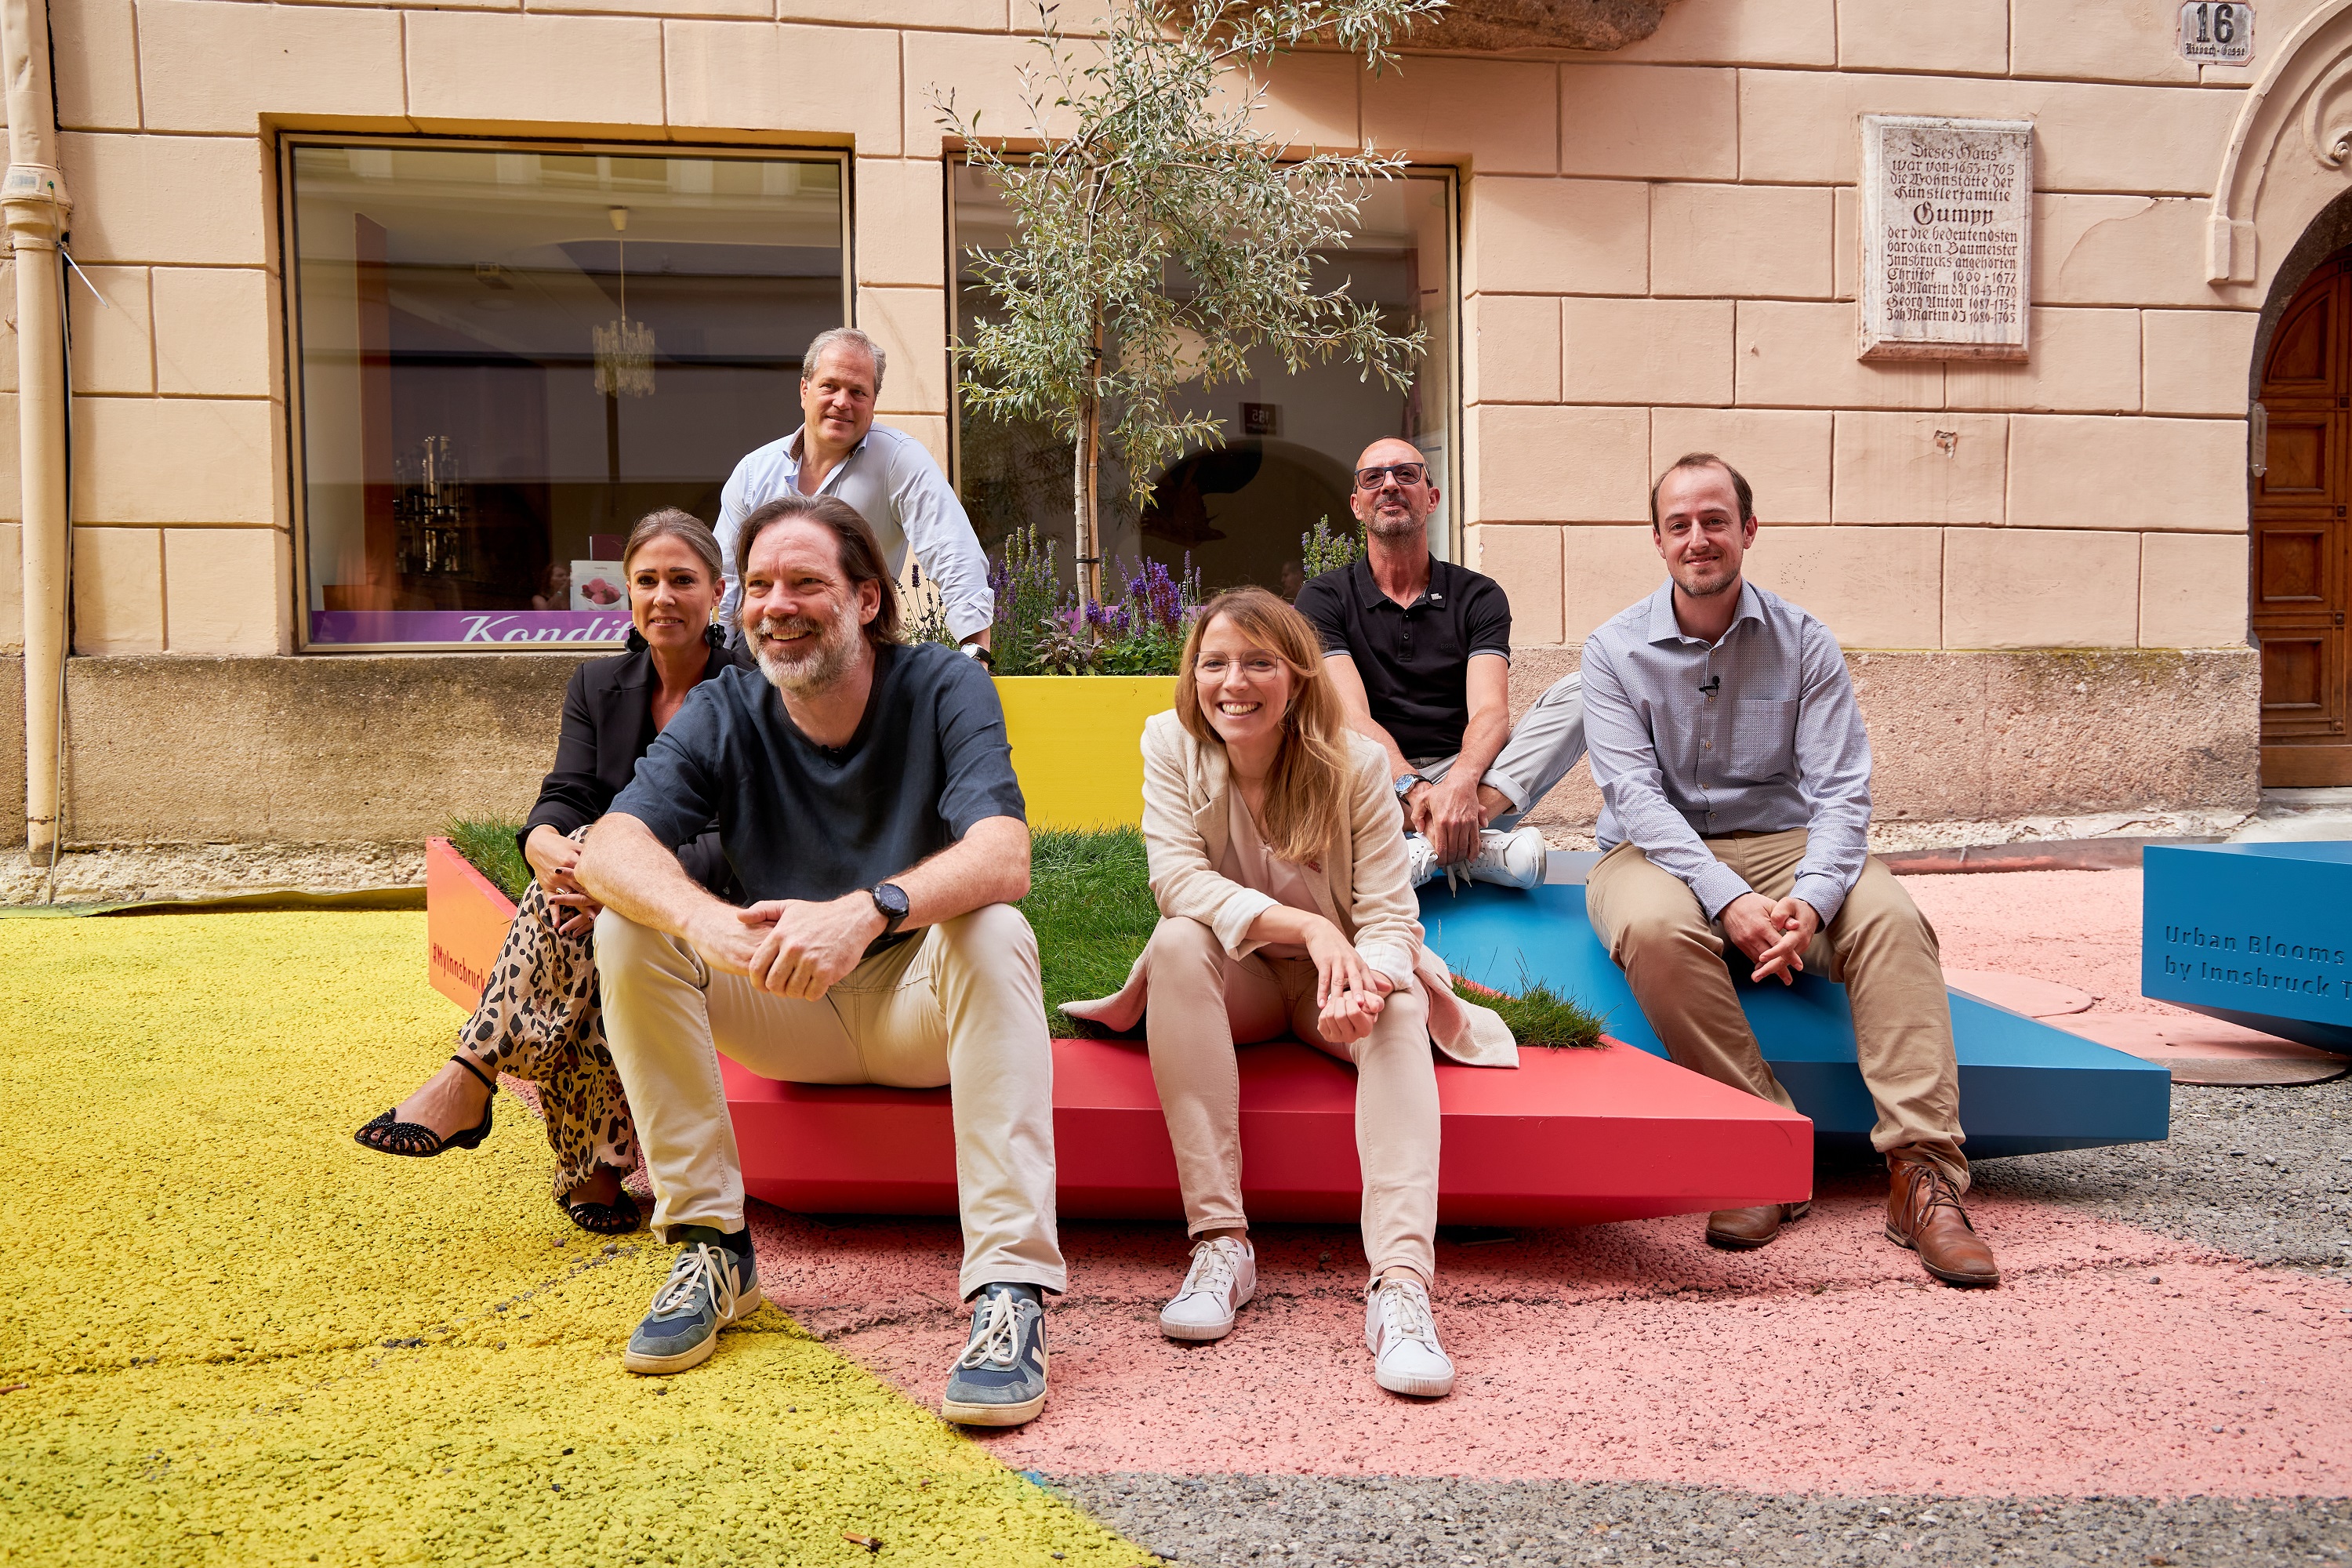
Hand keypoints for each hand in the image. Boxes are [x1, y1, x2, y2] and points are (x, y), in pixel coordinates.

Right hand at [525, 825, 601, 935]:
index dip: (600, 882)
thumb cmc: (561, 844)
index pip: (589, 874)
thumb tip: (605, 854)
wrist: (537, 845)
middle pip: (581, 887)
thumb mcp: (574, 845)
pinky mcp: (547, 886)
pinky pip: (550, 901)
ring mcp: (554, 881)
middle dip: (594, 898)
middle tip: (608, 909)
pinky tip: (557, 925)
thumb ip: (588, 852)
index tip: (613, 891)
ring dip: (579, 908)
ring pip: (569, 897)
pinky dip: (553, 913)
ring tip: (590, 918)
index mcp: (572, 861)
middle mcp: (563, 873)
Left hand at [741, 893, 887, 1000]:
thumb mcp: (789, 907)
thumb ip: (762, 910)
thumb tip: (739, 917)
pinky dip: (811, 993)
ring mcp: (811, 961)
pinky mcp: (827, 971)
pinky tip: (814, 984)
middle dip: (776, 990)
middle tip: (783, 987)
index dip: (756, 982)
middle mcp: (793, 949)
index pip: (757, 967)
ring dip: (795, 992)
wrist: (853, 918)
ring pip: (792, 991)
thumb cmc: (819, 914)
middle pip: (773, 983)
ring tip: (800, 984)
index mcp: (780, 935)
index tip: (762, 985)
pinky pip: (812, 994)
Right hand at [1303, 919, 1394, 1043]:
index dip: (1372, 995)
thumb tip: (1389, 988)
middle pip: (1355, 979)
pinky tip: (1321, 1005)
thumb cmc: (1342, 951)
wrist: (1323, 932)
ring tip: (1337, 1009)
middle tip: (1360, 1006)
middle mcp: (1350, 963)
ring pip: (1337, 981)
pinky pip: (1323, 979)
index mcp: (1361, 965)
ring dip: (1337, 995)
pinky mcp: (1323, 962)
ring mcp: (1336, 962)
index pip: (1369, 981)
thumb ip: (1372, 977)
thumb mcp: (1358, 962)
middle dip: (1358, 992)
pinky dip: (1321, 992)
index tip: (1376, 1010)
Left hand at [1417, 773, 1484, 866]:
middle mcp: (1454, 824)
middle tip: (1446, 864)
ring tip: (1455, 861)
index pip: (1441, 847)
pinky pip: (1475, 840)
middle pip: (1453, 850)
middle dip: (1450, 861)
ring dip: (1460, 858)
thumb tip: (1420, 830)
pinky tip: (1471, 857)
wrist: (1460, 783)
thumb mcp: (1423, 800)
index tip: (1439, 862)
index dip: (1440, 858)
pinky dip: (1474, 851)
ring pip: (1464, 847)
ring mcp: (1466, 823)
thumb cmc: (1442, 791)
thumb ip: (1417, 816)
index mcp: (1441, 821)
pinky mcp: (1474, 822)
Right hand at [1722, 892, 1819, 985]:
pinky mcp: (1739, 944)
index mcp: (1763, 927)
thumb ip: (1784, 917)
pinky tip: (1767, 970)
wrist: (1730, 902)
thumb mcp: (1770, 905)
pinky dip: (1760, 964)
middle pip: (1769, 957)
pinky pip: (1751, 957)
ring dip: (1770, 970)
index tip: (1799, 966)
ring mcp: (1745, 942)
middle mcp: (1753, 937)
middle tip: (1789, 980)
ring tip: (1782, 978)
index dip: (1790, 956)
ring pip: (1759, 960)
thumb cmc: (1754, 903)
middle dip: (1780, 969)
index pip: (1779, 945)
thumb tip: (1797, 925)